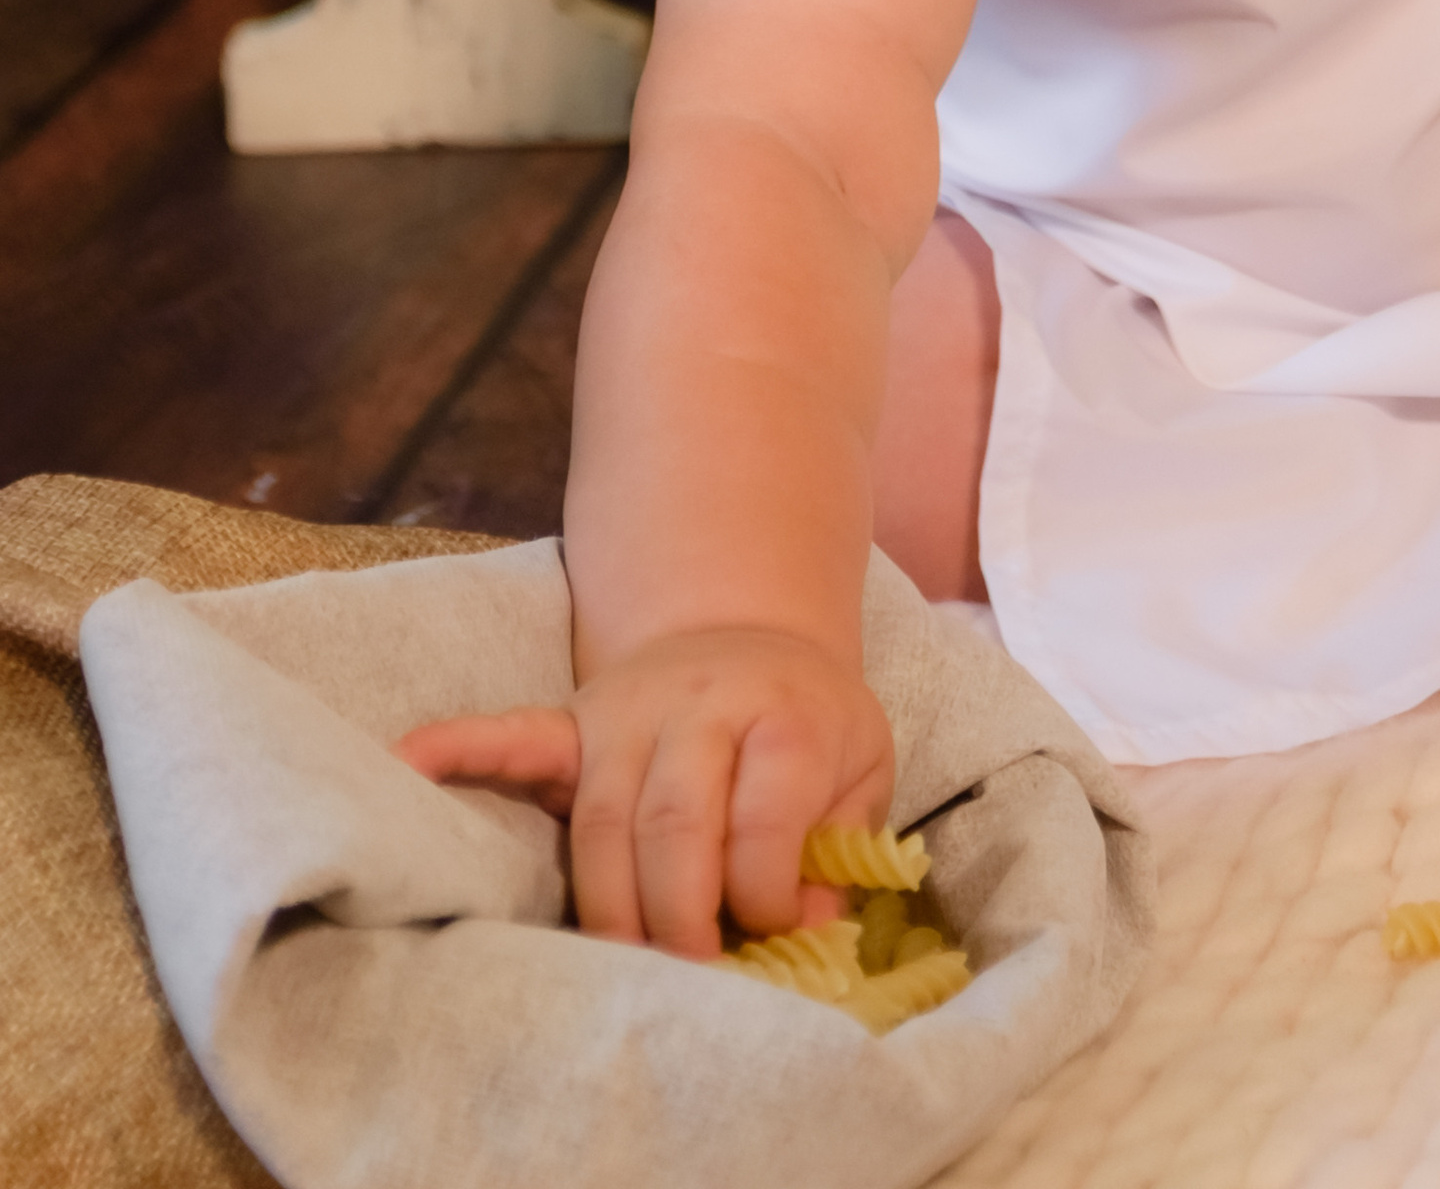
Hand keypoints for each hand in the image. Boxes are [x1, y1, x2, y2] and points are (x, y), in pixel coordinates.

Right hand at [396, 621, 893, 958]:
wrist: (752, 637)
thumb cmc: (808, 725)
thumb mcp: (860, 767)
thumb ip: (840, 845)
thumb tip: (802, 926)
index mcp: (784, 713)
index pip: (766, 813)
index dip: (766, 890)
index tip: (772, 928)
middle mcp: (699, 703)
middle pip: (674, 821)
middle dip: (680, 914)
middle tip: (689, 972)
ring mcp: (626, 711)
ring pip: (601, 819)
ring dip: (609, 904)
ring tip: (626, 962)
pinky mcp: (574, 722)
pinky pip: (513, 737)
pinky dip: (459, 746)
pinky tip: (408, 757)